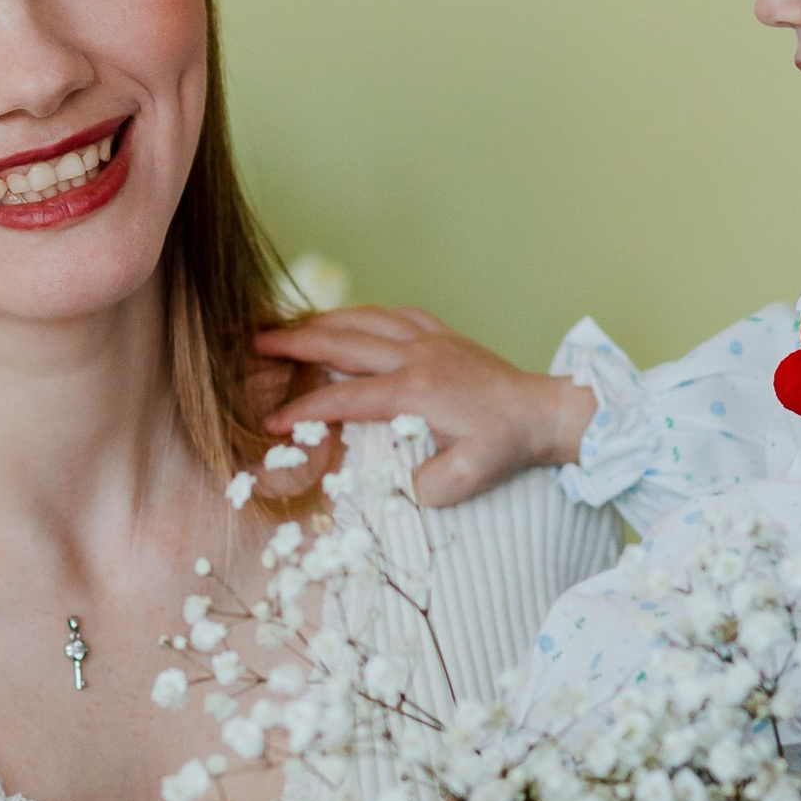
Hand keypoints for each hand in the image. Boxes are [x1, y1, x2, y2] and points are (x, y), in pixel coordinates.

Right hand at [251, 307, 593, 504]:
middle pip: (343, 342)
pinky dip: (364, 313)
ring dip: (323, 321)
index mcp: (415, 392)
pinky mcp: (443, 335)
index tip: (273, 421)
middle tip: (255, 341)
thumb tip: (401, 486)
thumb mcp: (468, 477)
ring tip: (289, 326)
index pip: (345, 398)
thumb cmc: (505, 446)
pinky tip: (350, 319)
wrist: (544, 411)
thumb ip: (428, 487)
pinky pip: (395, 314)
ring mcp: (430, 340)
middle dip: (295, 342)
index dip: (305, 410)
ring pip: (364, 319)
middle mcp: (416, 357)